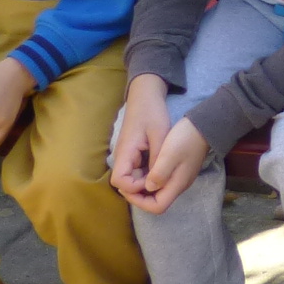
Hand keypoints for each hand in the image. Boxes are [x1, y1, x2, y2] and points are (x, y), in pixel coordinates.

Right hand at [112, 78, 171, 203]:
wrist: (145, 96)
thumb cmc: (152, 112)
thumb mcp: (160, 135)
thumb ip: (157, 158)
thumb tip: (156, 182)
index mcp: (125, 152)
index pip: (119, 182)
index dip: (134, 187)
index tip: (153, 180)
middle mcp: (122, 157)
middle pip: (125, 184)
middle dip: (141, 188)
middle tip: (162, 183)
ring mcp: (127, 156)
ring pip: (132, 178)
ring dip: (145, 181)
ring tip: (164, 176)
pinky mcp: (133, 154)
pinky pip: (137, 170)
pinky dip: (147, 173)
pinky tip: (161, 168)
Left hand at [131, 118, 210, 213]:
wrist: (203, 127)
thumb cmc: (185, 140)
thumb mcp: (169, 154)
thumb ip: (158, 173)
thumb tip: (147, 187)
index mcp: (176, 185)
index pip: (157, 207)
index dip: (140, 202)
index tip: (127, 189)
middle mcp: (178, 186)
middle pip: (157, 202)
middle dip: (139, 196)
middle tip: (127, 184)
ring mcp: (180, 178)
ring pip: (159, 192)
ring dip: (144, 188)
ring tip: (133, 177)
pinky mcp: (179, 171)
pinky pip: (162, 183)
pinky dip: (150, 180)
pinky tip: (144, 170)